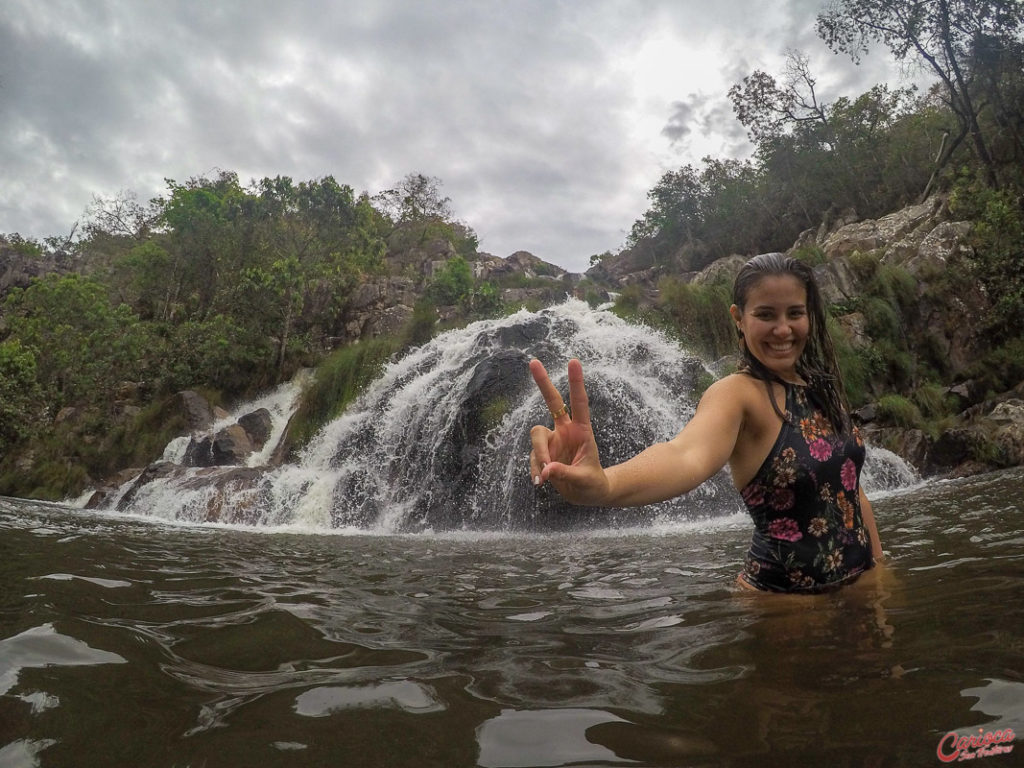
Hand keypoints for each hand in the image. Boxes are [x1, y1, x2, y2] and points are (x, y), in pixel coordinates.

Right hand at [528, 358, 610, 505]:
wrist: (588, 494)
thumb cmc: (593, 484)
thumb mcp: (585, 480)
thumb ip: (566, 474)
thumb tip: (545, 470)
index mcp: (582, 430)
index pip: (579, 403)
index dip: (576, 383)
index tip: (573, 361)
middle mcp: (565, 430)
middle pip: (552, 402)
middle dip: (543, 382)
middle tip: (533, 361)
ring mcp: (553, 441)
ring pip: (536, 436)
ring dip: (539, 455)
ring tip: (544, 477)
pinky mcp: (543, 453)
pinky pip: (533, 457)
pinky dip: (534, 469)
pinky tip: (540, 481)